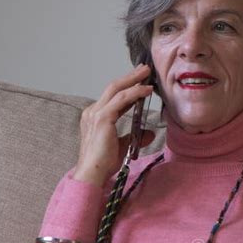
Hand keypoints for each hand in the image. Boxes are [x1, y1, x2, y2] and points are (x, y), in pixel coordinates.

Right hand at [73, 64, 154, 185]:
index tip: (139, 82)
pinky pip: (121, 100)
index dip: (127, 89)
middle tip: (144, 69)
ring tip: (147, 73)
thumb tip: (149, 133)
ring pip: (116, 90)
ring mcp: (96, 113)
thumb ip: (135, 136)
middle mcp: (93, 112)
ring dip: (133, 80)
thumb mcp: (123, 146)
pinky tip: (145, 90)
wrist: (93, 173)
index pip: (112, 98)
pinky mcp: (103, 118)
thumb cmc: (103, 163)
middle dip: (130, 77)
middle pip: (113, 87)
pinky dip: (134, 93)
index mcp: (94, 117)